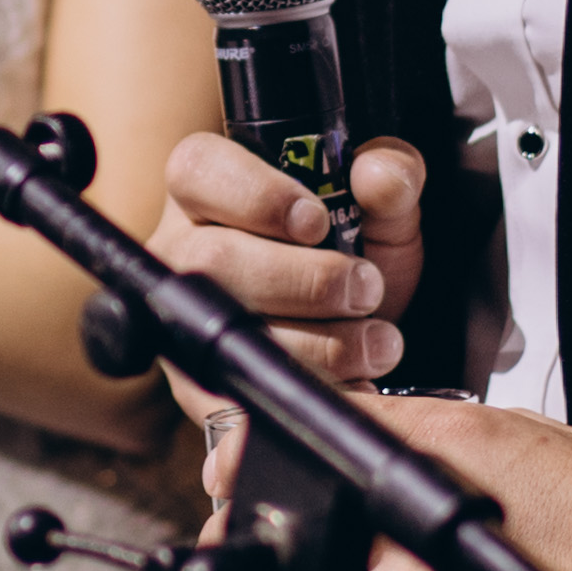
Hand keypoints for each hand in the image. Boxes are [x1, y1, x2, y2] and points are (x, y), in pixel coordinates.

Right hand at [146, 128, 429, 403]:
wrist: (346, 327)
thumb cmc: (347, 250)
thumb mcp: (378, 206)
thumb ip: (391, 174)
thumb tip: (380, 176)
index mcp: (208, 186)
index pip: (199, 170)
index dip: (258, 196)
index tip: (317, 222)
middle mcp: (180, 250)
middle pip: (215, 259)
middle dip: (307, 281)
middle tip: (366, 289)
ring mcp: (183, 321)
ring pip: (230, 330)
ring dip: (321, 343)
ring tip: (377, 341)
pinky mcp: (197, 387)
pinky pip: (238, 400)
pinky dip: (308, 392)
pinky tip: (352, 382)